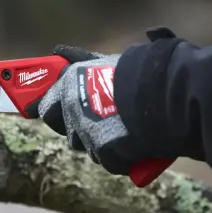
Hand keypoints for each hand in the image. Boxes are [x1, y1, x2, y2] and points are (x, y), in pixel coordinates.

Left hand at [37, 45, 144, 174]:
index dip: (57, 112)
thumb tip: (60, 50)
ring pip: (89, 149)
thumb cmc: (140, 70)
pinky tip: (137, 148)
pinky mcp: (104, 152)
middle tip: (103, 126)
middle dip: (82, 133)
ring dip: (104, 146)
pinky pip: (110, 162)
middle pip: (68, 132)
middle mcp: (72, 108)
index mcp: (70, 83)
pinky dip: (122, 159)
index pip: (46, 107)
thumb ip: (83, 60)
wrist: (165, 90)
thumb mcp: (107, 61)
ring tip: (126, 134)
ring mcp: (86, 132)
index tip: (65, 115)